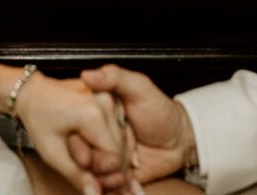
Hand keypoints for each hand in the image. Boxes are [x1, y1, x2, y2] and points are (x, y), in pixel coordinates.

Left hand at [18, 73, 136, 194]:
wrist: (35, 92)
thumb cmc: (39, 121)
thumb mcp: (52, 152)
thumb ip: (76, 175)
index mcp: (93, 115)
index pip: (115, 157)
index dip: (105, 175)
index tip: (90, 179)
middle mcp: (106, 102)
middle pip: (122, 147)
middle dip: (111, 167)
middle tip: (92, 175)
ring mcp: (110, 96)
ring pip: (124, 137)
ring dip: (115, 155)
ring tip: (94, 163)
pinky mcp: (111, 96)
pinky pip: (121, 126)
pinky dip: (116, 142)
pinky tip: (102, 151)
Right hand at [76, 66, 195, 186]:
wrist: (179, 140)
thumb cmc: (160, 110)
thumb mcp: (139, 88)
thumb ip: (115, 77)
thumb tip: (87, 74)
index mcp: (96, 114)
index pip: (76, 132)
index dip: (80, 146)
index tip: (87, 155)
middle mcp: (97, 137)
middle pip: (81, 157)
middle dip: (94, 167)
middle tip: (113, 167)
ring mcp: (106, 158)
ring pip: (93, 176)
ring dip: (106, 182)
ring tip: (124, 178)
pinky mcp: (117, 177)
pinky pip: (108, 188)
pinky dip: (116, 191)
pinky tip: (130, 189)